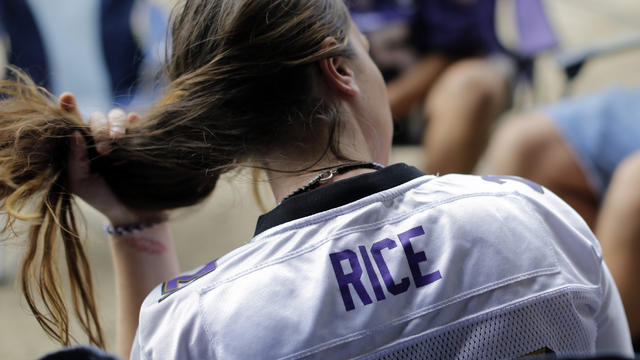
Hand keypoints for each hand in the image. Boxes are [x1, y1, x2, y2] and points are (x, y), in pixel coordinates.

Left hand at [60, 93, 163, 224]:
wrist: (132, 211)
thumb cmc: (101, 198)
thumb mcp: (79, 183)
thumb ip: (74, 159)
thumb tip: (74, 133)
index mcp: (80, 146)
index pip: (71, 121)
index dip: (68, 106)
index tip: (68, 97)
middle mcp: (99, 137)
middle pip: (96, 118)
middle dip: (98, 128)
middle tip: (104, 150)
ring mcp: (120, 138)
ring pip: (116, 115)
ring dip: (116, 124)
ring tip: (118, 140)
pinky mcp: (139, 139)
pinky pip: (136, 122)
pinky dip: (134, 121)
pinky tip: (135, 123)